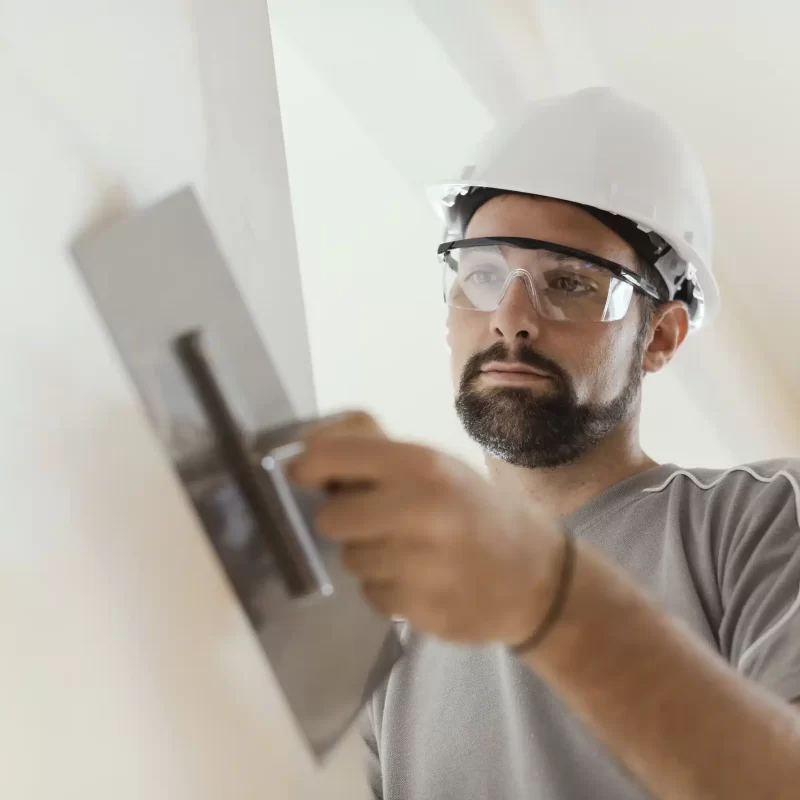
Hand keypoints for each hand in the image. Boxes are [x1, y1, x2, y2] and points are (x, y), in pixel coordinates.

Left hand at [287, 411, 565, 646]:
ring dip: (368, 556)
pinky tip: (419, 580)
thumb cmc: (475, 509)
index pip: (330, 456)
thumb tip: (303, 450)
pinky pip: (371, 595)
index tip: (302, 476)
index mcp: (421, 465)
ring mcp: (420, 564)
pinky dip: (386, 589)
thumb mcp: (436, 465)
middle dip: (344, 520)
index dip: (306, 467)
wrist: (537, 576)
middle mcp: (418, 510)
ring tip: (409, 551)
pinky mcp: (420, 609)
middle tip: (372, 520)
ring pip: (350, 560)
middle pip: (330, 518)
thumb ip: (375, 452)